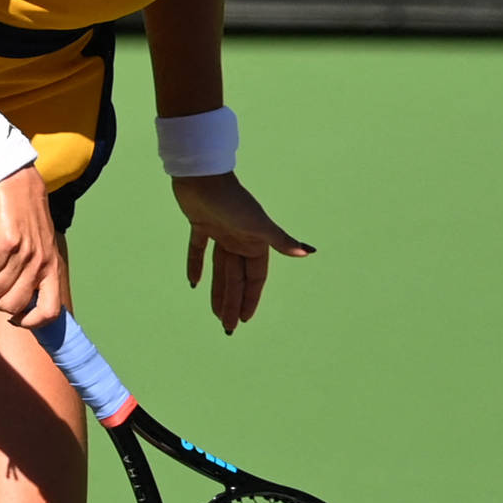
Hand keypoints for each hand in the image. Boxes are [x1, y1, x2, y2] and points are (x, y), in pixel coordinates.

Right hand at [0, 166, 64, 327]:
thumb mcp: (39, 244)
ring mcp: (26, 252)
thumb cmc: (23, 215)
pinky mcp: (7, 241)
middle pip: (15, 304)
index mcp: (52, 267)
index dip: (30, 322)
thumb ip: (37, 266)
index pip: (50, 310)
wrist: (14, 181)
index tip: (14, 317)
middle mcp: (42, 262)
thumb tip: (24, 297)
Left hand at [172, 173, 313, 334]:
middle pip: (236, 278)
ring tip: (216, 314)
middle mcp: (239, 239)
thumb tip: (309, 253)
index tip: (245, 320)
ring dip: (218, 290)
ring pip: (219, 269)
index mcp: (255, 242)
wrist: (203, 175)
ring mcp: (220, 232)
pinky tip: (193, 284)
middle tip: (227, 327)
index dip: (251, 299)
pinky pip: (198, 250)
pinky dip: (195, 265)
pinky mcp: (200, 224)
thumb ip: (281, 240)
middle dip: (233, 302)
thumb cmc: (232, 199)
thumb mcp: (258, 224)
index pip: (255, 278)